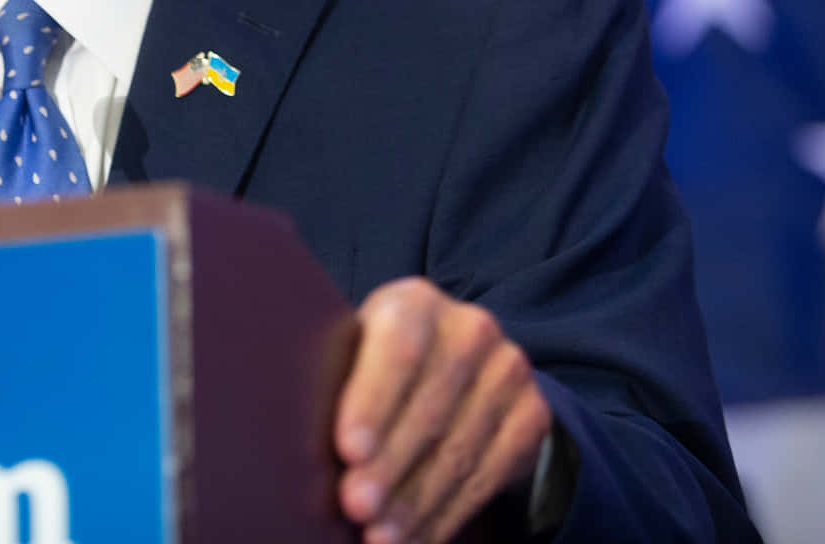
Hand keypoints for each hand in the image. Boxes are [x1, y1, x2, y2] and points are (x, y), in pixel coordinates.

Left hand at [333, 277, 552, 543]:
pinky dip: (447, 515)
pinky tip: (417, 537)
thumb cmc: (379, 366)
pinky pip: (490, 475)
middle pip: (429, 409)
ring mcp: (508, 370)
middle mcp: (469, 329)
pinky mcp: (533, 414)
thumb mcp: (356, 355)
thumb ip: (334, 380)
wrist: (461, 367)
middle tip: (356, 509)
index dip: (373, 401)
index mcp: (414, 303)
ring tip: (379, 537)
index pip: (397, 348)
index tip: (347, 451)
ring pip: (459, 451)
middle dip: (389, 468)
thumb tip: (292, 443)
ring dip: (416, 503)